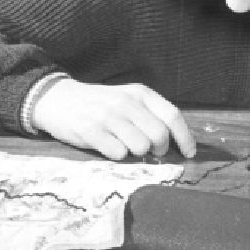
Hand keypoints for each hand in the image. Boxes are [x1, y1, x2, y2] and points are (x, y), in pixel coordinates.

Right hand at [30, 78, 196, 160]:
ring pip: (140, 147)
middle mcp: (126, 102)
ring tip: (126, 146)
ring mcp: (108, 116)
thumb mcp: (127, 99)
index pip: (172, 115)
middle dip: (160, 150)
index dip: (185, 137)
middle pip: (159, 135)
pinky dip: (117, 156)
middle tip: (151, 152)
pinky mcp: (91, 131)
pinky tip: (109, 146)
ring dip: (137, 154)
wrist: (59, 99)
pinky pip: (117, 154)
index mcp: (140, 93)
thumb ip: (150, 115)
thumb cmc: (100, 103)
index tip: (190, 153)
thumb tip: (175, 142)